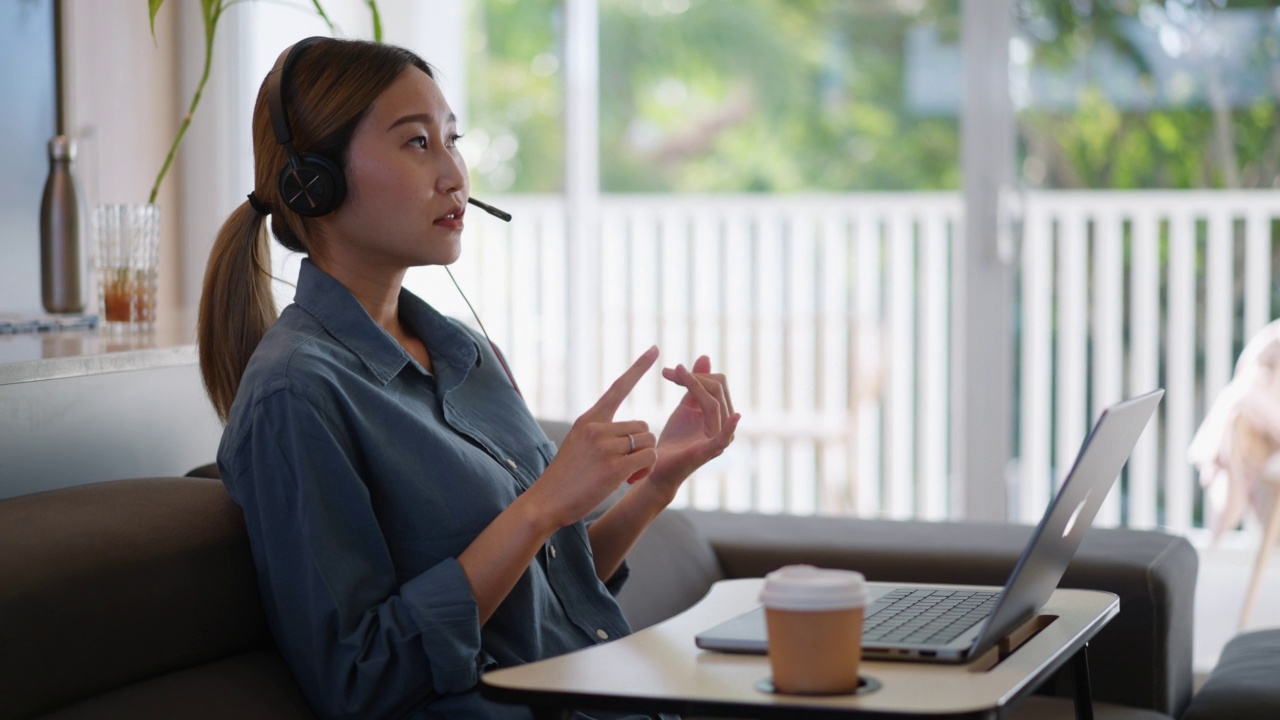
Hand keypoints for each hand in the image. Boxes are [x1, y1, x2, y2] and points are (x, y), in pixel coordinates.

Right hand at [523, 346, 659, 528]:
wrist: (546, 501)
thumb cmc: (564, 477)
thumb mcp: (577, 443)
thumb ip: (599, 432)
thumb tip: (628, 433)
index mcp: (589, 419)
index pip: (618, 388)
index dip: (638, 368)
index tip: (655, 349)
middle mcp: (597, 427)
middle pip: (642, 425)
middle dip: (640, 446)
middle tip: (625, 466)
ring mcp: (606, 446)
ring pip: (648, 441)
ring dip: (644, 459)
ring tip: (624, 474)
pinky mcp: (614, 467)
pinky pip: (648, 458)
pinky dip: (645, 469)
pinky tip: (627, 480)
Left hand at [638, 355, 739, 497]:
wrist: (658, 466)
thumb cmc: (674, 439)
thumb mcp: (686, 407)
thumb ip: (695, 385)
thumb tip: (705, 356)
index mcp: (722, 414)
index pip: (718, 383)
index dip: (696, 373)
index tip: (671, 371)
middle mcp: (726, 426)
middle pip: (718, 388)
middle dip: (692, 377)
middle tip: (668, 372)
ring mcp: (719, 440)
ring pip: (714, 403)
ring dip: (692, 384)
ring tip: (673, 375)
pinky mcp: (708, 452)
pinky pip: (724, 438)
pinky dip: (730, 427)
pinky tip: (735, 417)